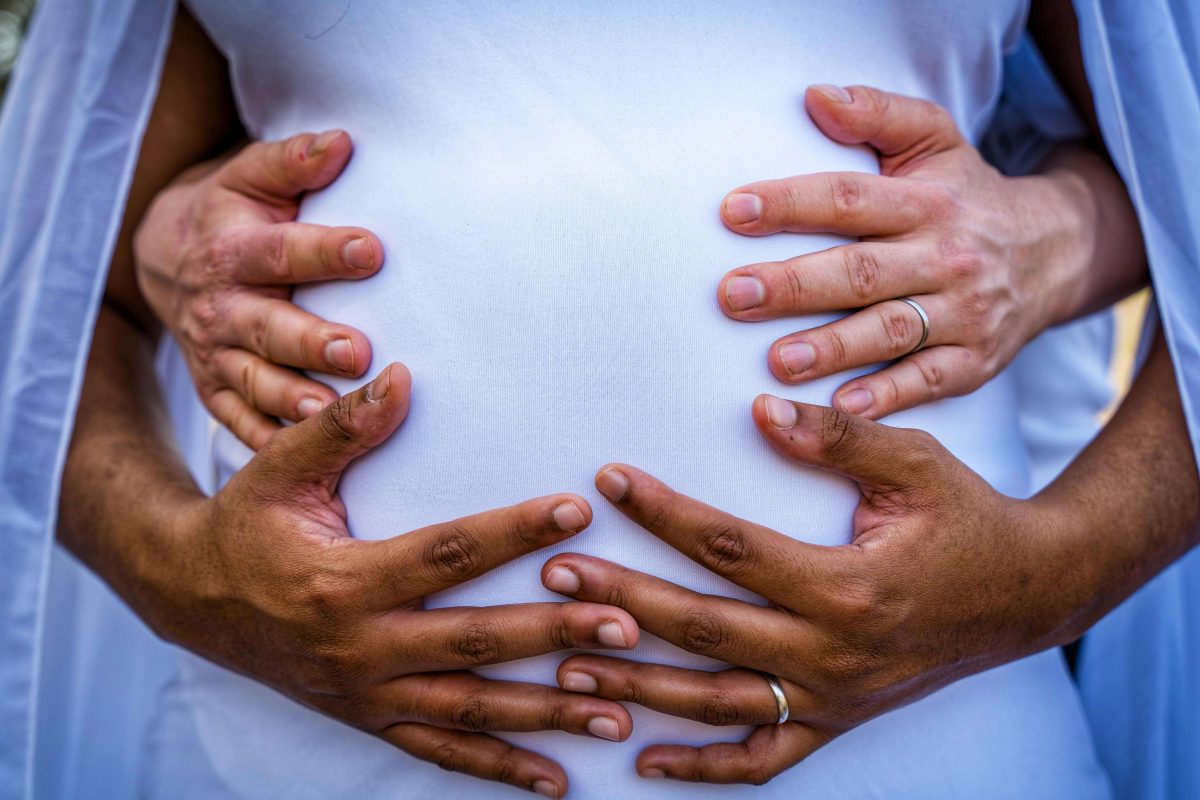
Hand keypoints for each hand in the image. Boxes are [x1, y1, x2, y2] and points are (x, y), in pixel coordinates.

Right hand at [134, 130, 382, 448]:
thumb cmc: (231, 213)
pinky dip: (268, 444)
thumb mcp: (251, 176)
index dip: (325, 251)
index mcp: (232, 251)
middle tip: (358, 350)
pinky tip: (304, 460)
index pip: (280, 251)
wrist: (163, 257)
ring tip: (329, 415)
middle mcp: (220, 307)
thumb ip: (293, 161)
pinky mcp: (216, 392)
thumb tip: (342, 143)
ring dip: (291, 401)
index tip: (373, 251)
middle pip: (267, 327)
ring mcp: (214, 355)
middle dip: (310, 342)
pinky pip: (239, 424)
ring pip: (253, 383)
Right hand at [146, 363, 639, 797]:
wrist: (190, 600)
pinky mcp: (371, 719)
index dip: (513, 530)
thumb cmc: (244, 525)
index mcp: (342, 581)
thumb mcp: (277, 469)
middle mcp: (360, 648)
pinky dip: (501, 769)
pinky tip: (556, 777)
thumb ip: (341, 426)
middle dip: (554, 633)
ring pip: (471, 708)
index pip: (446, 553)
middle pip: (473, 640)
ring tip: (619, 705)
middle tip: (625, 623)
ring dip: (547, 711)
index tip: (576, 510)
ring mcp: (367, 694)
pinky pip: (443, 751)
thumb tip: (398, 375)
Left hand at [540, 396, 1083, 784]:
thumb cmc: (968, 519)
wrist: (1028, 594)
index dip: (664, 511)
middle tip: (556, 574)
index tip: (610, 477)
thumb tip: (762, 407)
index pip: (732, 547)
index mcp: (849, 585)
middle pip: (705, 629)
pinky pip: (758, 759)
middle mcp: (832, 654)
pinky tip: (640, 761)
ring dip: (636, 687)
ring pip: (715, 702)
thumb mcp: (917, 463)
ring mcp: (830, 699)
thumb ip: (838, 437)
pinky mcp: (833, 722)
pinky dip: (699, 768)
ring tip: (563, 665)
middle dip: (622, 600)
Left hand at [717, 85, 1093, 418]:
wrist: (1053, 251)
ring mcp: (964, 312)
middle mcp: (946, 257)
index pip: (850, 198)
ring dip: (833, 348)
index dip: (791, 203)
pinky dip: (888, 396)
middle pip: (862, 271)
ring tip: (777, 361)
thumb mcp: (934, 140)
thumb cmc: (964, 195)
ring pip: (892, 330)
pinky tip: (842, 405)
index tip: (733, 212)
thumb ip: (877, 113)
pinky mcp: (975, 361)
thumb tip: (816, 97)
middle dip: (795, 285)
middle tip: (733, 296)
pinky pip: (929, 381)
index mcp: (927, 201)